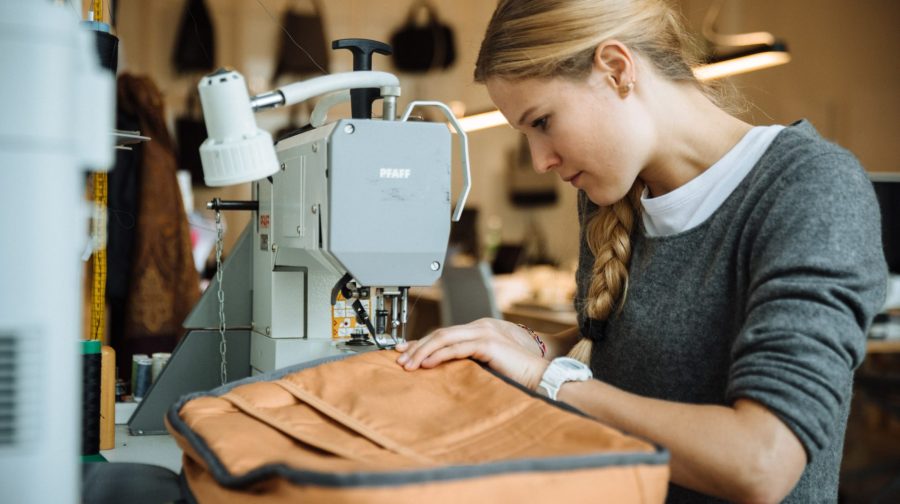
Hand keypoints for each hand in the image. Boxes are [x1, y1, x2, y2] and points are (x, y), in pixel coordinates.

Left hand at [395, 318, 549, 390]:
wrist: (541, 375)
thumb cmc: (518, 373)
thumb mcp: (488, 364)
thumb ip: (470, 362)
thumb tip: (448, 370)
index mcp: (480, 330)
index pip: (444, 334)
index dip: (422, 342)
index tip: (404, 351)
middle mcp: (480, 327)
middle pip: (440, 333)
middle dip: (417, 346)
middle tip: (399, 359)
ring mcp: (484, 333)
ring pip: (444, 338)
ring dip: (422, 351)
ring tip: (408, 364)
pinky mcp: (488, 344)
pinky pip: (457, 348)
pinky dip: (439, 356)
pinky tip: (426, 364)